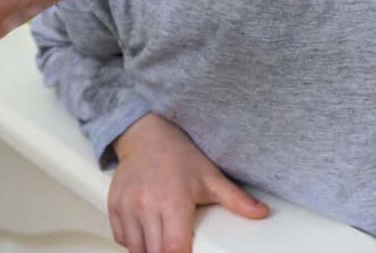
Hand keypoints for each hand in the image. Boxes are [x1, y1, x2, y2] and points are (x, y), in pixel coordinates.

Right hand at [109, 113, 268, 252]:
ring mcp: (127, 205)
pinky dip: (132, 241)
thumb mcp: (210, 176)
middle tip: (176, 244)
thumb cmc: (178, 155)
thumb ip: (235, 199)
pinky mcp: (113, 204)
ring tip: (161, 241)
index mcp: (173, 200)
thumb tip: (261, 212)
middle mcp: (147, 204)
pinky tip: (145, 232)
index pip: (173, 248)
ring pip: (135, 249)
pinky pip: (120, 238)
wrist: (146, 134)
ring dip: (148, 251)